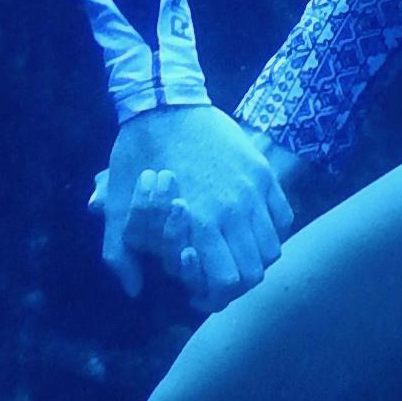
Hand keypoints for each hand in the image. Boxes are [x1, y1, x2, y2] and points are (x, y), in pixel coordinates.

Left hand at [91, 106, 292, 306]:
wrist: (164, 103)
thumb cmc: (138, 156)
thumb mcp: (118, 205)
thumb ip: (119, 253)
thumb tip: (134, 289)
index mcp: (198, 221)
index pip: (227, 282)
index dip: (214, 297)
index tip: (198, 293)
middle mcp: (233, 210)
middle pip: (255, 272)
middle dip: (235, 285)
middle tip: (215, 278)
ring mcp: (253, 191)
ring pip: (272, 248)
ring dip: (254, 260)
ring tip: (231, 253)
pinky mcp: (263, 173)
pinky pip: (283, 217)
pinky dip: (270, 232)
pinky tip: (248, 228)